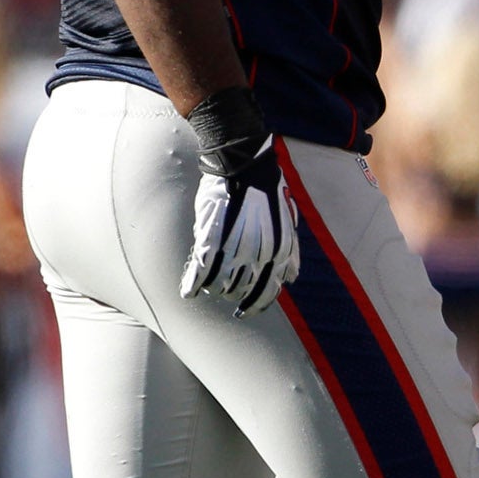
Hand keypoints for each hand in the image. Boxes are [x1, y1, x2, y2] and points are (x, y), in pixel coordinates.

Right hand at [181, 133, 299, 316]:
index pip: (267, 293)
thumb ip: (289, 253)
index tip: (244, 312)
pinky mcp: (212, 238)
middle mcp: (259, 255)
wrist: (244, 165)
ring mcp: (235, 247)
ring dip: (212, 288)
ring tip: (205, 284)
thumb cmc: (267, 191)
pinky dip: (193, 283)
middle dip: (231, 295)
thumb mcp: (287, 224)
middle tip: (222, 291)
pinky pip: (201, 270)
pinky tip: (188, 291)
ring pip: (220, 284)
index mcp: (279, 253)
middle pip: (241, 291)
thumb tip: (290, 279)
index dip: (255, 305)